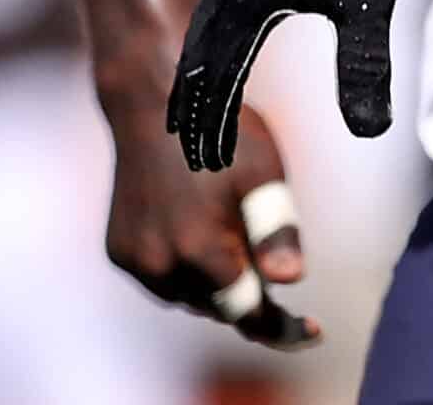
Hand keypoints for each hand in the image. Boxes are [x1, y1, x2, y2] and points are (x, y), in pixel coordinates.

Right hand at [104, 96, 320, 349]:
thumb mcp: (264, 174)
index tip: (313, 331)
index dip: (282, 326)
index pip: (247, 312)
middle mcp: (159, 264)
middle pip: (219, 307)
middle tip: (274, 263)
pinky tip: (199, 232)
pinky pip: (162, 280)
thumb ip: (276, 230)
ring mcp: (135, 260)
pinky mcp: (119, 251)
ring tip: (233, 234)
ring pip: (189, 298)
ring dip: (217, 283)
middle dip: (250, 295)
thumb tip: (291, 280)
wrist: (153, 102)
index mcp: (199, 248)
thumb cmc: (220, 133)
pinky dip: (186, 271)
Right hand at [169, 0, 432, 172]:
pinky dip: (215, 42)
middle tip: (191, 151)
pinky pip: (220, 10)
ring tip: (197, 109)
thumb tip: (370, 132)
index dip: (213, 124)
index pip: (217, 78)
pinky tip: (228, 49)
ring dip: (201, 74)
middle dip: (196, 107)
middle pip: (198, 58)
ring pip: (205, 31)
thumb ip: (364, 69)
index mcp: (247, 1)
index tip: (207, 164)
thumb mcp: (369, 4)